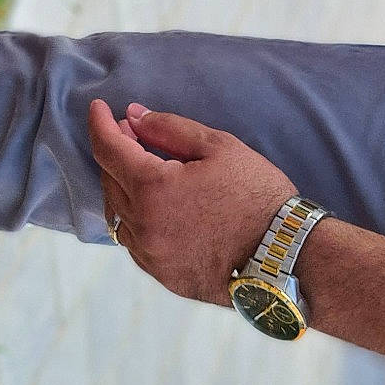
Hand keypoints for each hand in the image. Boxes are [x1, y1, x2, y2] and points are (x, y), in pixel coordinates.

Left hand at [89, 101, 296, 303]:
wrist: (287, 257)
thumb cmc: (257, 195)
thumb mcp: (218, 147)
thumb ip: (168, 128)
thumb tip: (132, 117)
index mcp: (152, 188)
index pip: (107, 149)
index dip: (99, 123)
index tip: (97, 108)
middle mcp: (143, 226)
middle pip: (109, 181)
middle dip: (114, 152)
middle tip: (130, 133)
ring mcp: (152, 256)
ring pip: (117, 215)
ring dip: (122, 187)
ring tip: (141, 167)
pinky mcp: (165, 277)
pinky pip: (135, 242)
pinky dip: (135, 218)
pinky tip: (154, 206)